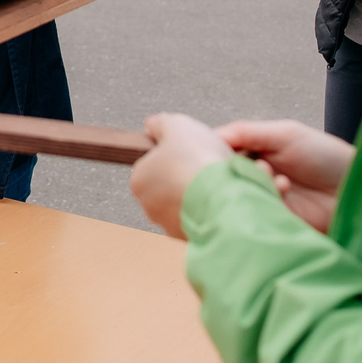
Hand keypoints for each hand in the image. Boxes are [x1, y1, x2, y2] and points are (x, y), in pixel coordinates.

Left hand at [130, 112, 237, 239]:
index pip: (152, 164)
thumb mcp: (177, 125)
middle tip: (204, 166)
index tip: (188, 152)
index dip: (173, 155)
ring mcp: (169, 224)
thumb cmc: (197, 162)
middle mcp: (149, 206)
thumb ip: (160, 124)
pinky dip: (209, 210)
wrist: (223, 199)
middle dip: (185, 176)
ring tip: (217, 183)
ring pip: (185, 204)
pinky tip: (221, 200)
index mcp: (139, 180)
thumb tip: (152, 126)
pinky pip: (200, 219)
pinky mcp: (190, 237)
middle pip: (168, 185)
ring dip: (199, 194)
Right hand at [217, 120, 351, 231]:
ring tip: (280, 181)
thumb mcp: (287, 134)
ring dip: (255, 187)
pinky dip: (265, 204)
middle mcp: (254, 177)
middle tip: (260, 168)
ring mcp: (264, 201)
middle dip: (236, 172)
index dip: (215, 154)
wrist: (361, 188)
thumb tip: (213, 136)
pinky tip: (285, 191)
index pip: (219, 155)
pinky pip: (255, 217)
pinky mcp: (274, 223)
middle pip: (223, 179)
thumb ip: (248, 132)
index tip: (218, 154)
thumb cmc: (327, 156)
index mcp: (253, 153)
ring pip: (238, 198)